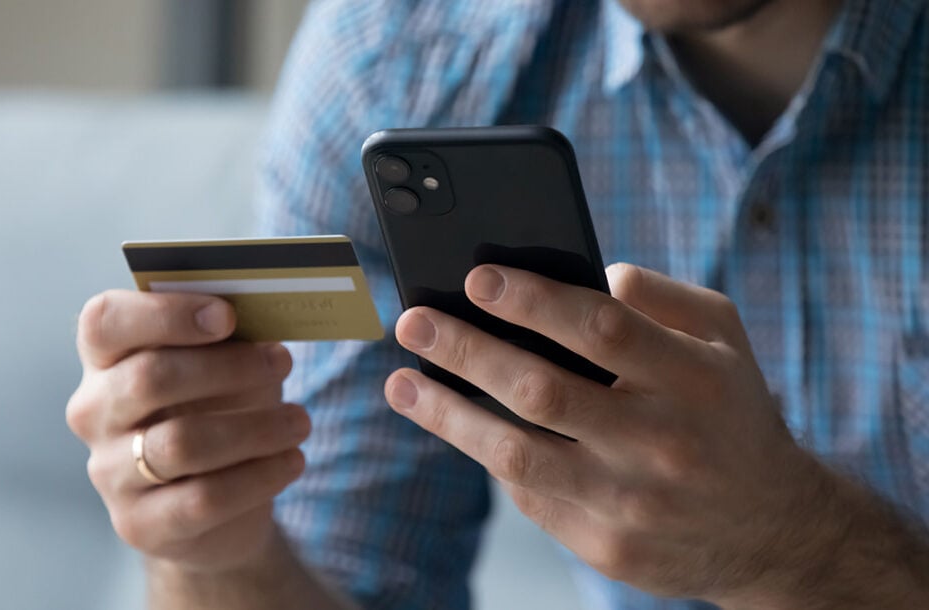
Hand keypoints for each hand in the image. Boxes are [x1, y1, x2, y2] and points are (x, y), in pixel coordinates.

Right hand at [66, 290, 308, 572]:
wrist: (213, 508)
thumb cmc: (218, 411)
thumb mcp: (224, 365)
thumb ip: (229, 339)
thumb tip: (265, 321)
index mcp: (105, 357)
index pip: (105, 320)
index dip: (165, 314)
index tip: (226, 316)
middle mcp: (94, 412)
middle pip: (148, 378)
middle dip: (227, 367)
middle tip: (282, 362)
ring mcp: (109, 471)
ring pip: (180, 443)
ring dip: (255, 427)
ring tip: (299, 421)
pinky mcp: (138, 523)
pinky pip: (203, 498)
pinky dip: (259, 476)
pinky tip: (292, 459)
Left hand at [385, 263, 840, 604]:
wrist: (771, 528)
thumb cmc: (729, 411)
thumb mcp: (724, 339)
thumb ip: (663, 297)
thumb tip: (590, 273)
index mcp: (694, 379)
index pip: (601, 329)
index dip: (532, 300)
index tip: (475, 277)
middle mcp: (662, 443)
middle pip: (543, 391)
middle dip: (467, 351)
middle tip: (414, 322)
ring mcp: (632, 503)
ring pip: (517, 454)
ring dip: (448, 414)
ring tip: (402, 383)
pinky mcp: (607, 547)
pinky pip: (529, 495)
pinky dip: (487, 454)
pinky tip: (456, 423)